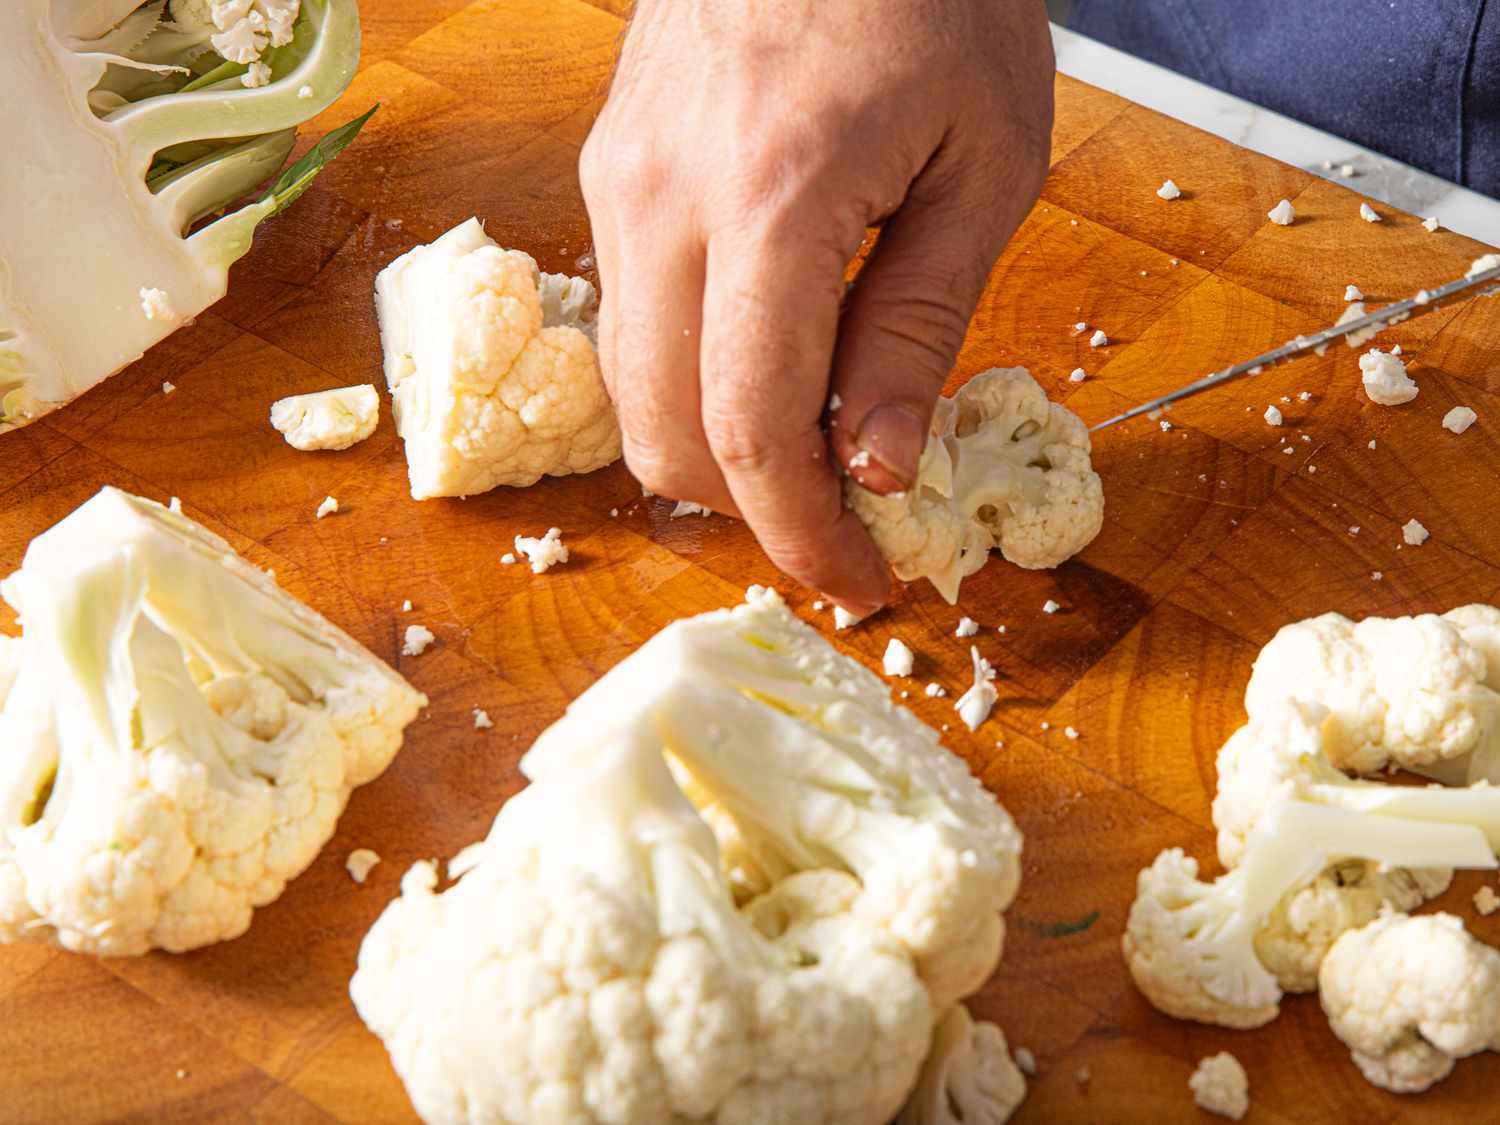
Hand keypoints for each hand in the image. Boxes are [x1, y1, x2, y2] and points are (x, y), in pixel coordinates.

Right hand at [580, 0, 1053, 612]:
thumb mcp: (984, 163)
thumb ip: (919, 326)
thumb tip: (877, 469)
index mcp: (772, 196)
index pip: (751, 428)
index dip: (801, 533)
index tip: (857, 579)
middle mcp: (661, 198)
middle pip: (662, 433)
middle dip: (751, 509)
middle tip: (844, 523)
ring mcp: (616, 182)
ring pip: (630, 390)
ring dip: (717, 449)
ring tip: (819, 446)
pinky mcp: (608, 172)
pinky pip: (632, 322)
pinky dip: (693, 378)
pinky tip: (773, 359)